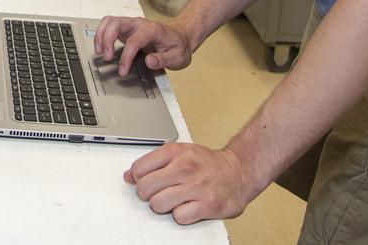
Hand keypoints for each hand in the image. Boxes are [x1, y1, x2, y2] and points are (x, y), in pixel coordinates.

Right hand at [93, 16, 193, 75]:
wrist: (180, 37)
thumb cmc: (178, 47)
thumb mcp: (177, 57)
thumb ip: (163, 60)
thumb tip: (148, 61)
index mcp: (153, 30)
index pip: (134, 41)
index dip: (126, 56)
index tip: (123, 70)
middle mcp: (140, 23)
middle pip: (117, 23)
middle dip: (107, 39)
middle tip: (106, 57)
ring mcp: (132, 24)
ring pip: (110, 21)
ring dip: (101, 35)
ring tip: (99, 51)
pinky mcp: (126, 27)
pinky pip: (109, 25)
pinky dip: (101, 34)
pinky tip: (101, 46)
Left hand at [124, 142, 261, 224]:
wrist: (239, 171)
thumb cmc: (206, 163)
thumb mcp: (179, 153)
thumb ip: (153, 163)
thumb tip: (128, 176)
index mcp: (174, 151)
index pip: (138, 169)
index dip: (140, 179)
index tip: (148, 181)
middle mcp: (184, 167)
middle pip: (145, 188)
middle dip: (148, 194)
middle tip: (160, 192)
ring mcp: (196, 186)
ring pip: (158, 204)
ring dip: (164, 206)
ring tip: (175, 200)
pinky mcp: (207, 205)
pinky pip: (178, 216)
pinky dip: (181, 215)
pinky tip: (188, 207)